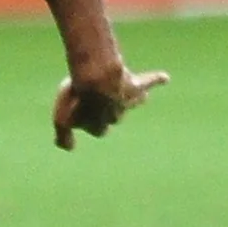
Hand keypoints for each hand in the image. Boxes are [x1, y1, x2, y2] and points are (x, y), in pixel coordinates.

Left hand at [52, 61, 168, 149]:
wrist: (95, 78)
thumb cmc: (78, 99)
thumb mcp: (62, 119)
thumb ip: (63, 136)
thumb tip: (70, 148)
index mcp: (99, 125)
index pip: (97, 129)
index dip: (90, 122)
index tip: (83, 113)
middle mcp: (115, 116)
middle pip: (115, 116)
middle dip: (110, 111)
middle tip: (100, 99)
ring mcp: (126, 101)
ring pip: (131, 103)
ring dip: (132, 100)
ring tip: (139, 96)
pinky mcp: (134, 85)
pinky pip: (148, 82)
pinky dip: (156, 80)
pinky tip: (165, 78)